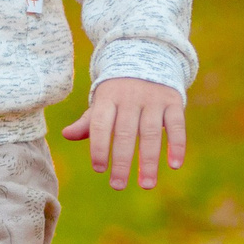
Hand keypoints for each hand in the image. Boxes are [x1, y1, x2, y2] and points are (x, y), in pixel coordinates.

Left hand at [62, 77, 186, 190]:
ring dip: (149, 161)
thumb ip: (88, 122)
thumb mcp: (102, 101)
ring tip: (146, 185)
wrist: (147, 57)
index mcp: (108, 97)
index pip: (100, 124)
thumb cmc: (118, 90)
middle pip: (125, 133)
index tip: (99, 169)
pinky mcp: (173, 101)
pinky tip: (174, 165)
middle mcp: (130, 97)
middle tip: (117, 185)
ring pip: (151, 133)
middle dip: (121, 161)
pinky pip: (176, 125)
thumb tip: (66, 135)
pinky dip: (177, 145)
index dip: (98, 146)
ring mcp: (153, 99)